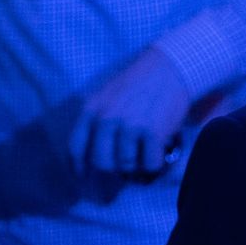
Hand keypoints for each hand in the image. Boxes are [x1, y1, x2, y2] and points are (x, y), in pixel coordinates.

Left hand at [68, 44, 191, 181]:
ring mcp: (130, 125)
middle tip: (125, 160)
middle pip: (101, 162)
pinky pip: (149, 164)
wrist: (169, 67)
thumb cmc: (138, 83)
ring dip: (137, 164)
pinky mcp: (153, 132)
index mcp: (93, 108)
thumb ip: (97, 119)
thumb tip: (91, 154)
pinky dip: (155, 163)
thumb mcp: (107, 94)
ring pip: (126, 165)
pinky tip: (158, 150)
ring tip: (144, 151)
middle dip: (113, 166)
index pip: (76, 147)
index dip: (78, 167)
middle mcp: (107, 118)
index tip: (82, 177)